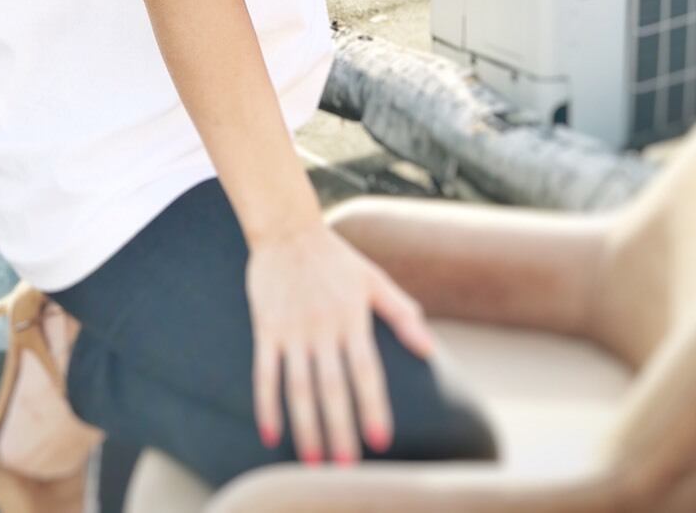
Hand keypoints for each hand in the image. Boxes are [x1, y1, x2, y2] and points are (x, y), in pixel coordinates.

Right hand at [245, 220, 436, 464]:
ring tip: (313, 460)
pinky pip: (265, 373)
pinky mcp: (266, 329)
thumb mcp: (374, 280)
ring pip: (298, 387)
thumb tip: (430, 350)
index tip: (381, 440)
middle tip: (346, 466)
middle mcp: (323, 328)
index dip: (374, 407)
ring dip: (306, 426)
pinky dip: (266, 404)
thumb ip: (401, 314)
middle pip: (332, 387)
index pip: (366, 371)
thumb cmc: (336, 258)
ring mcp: (292, 330)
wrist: (287, 229)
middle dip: (340, 429)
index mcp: (352, 319)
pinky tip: (271, 434)